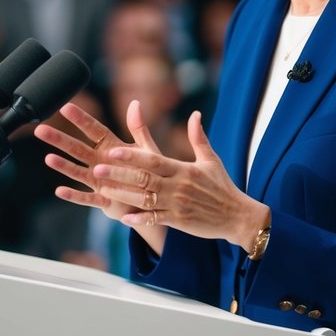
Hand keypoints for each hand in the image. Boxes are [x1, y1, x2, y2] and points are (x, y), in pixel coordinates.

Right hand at [34, 100, 167, 253]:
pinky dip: (74, 195)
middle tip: (40, 129)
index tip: (65, 107)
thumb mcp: (147, 149)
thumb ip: (138, 127)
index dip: (80, 119)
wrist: (152, 201)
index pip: (93, 130)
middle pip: (77, 149)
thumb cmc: (148, 173)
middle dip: (59, 140)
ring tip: (48, 158)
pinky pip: (86, 198)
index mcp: (112, 147)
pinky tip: (59, 190)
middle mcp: (101, 163)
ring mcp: (99, 181)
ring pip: (77, 171)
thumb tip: (134, 102)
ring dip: (63, 165)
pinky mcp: (102, 200)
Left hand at [92, 110, 268, 251]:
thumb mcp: (211, 159)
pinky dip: (140, 219)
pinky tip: (124, 218)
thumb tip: (195, 113)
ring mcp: (177, 205)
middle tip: (98, 169)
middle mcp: (177, 186)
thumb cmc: (222, 186)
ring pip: (145, 199)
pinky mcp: (179, 221)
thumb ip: (198, 137)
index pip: (153, 160)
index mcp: (183, 169)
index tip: (114, 151)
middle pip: (144, 178)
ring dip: (123, 195)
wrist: (237, 216)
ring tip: (103, 190)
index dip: (133, 156)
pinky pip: (156, 220)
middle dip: (119, 174)